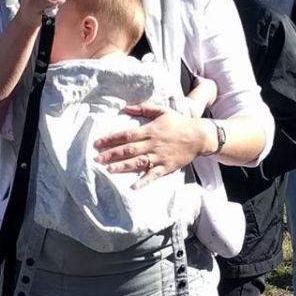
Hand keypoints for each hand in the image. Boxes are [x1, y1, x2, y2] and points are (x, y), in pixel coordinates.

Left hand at [94, 105, 208, 187]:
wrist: (199, 136)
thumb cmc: (179, 122)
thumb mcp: (162, 110)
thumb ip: (143, 108)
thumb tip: (125, 108)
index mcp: (150, 130)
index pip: (126, 135)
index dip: (111, 139)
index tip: (97, 143)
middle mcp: (152, 144)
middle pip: (129, 150)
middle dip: (111, 154)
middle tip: (97, 159)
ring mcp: (159, 157)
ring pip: (138, 162)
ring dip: (123, 167)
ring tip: (109, 170)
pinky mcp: (166, 167)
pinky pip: (153, 175)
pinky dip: (144, 181)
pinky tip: (133, 187)